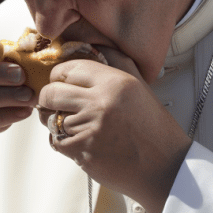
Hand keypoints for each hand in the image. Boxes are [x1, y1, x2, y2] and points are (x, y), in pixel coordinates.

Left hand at [37, 47, 191, 212]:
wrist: (165, 168)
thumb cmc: (155, 130)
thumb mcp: (140, 88)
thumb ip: (117, 63)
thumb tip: (94, 45)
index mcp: (115, 82)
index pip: (68, 68)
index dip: (58, 75)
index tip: (59, 81)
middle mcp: (101, 102)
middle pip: (51, 92)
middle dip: (47, 98)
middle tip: (54, 103)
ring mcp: (90, 128)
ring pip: (50, 119)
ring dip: (55, 122)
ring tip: (74, 125)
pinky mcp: (82, 152)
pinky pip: (55, 141)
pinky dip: (62, 142)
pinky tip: (79, 141)